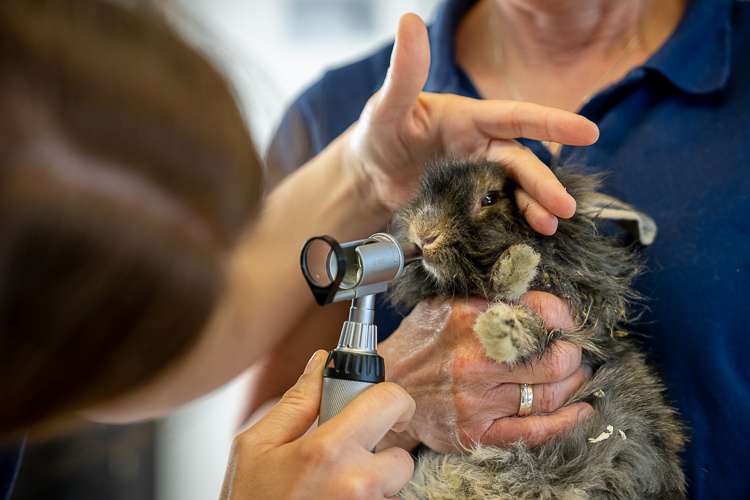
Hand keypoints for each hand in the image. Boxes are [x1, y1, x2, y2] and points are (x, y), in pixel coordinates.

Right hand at [221, 350, 415, 499]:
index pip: (390, 401)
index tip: (382, 406)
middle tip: (348, 460)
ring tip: (332, 493)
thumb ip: (296, 402)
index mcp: (328, 449)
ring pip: (393, 489)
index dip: (391, 398)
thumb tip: (320, 363)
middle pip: (401, 453)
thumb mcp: (254, 447)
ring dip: (373, 487)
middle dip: (381, 452)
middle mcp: (357, 484)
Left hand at [347, 13, 599, 235]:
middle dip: (544, 183)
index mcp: (470, 118)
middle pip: (520, 162)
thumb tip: (409, 21)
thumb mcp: (387, 104)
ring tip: (549, 226)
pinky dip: (512, 222)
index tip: (587, 131)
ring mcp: (476, 176)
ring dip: (534, 206)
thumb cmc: (379, 132)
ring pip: (514, 189)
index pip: (516, 116)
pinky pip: (497, 211)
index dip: (552, 122)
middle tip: (564, 206)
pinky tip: (525, 237)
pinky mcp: (469, 202)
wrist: (369, 174)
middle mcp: (480, 145)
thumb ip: (404, 71)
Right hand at [377, 293, 592, 453]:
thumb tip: (540, 295)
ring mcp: (475, 401)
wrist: (389, 383)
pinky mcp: (476, 432)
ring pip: (548, 395)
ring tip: (573, 374)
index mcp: (468, 319)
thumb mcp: (448, 303)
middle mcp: (472, 361)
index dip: (565, 318)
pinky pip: (534, 431)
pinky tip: (580, 410)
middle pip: (552, 359)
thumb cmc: (423, 341)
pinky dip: (565, 422)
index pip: (540, 313)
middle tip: (572, 351)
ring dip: (572, 384)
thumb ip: (490, 297)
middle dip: (572, 354)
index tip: (569, 322)